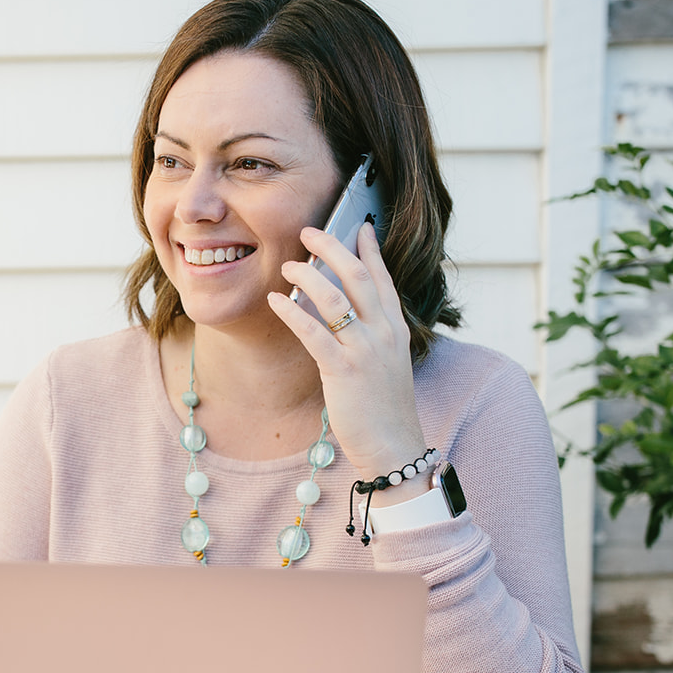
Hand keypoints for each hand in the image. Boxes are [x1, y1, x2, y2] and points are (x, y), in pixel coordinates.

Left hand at [267, 222, 429, 496]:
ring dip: (306, 276)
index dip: (369, 250)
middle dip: (332, 248)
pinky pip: (313, 332)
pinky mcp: (343, 370)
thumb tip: (351, 313)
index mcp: (396, 329)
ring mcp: (365, 350)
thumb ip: (375, 335)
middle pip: (357, 276)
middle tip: (308, 231)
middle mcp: (384, 332)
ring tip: (286, 266)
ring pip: (334, 298)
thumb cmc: (386, 408)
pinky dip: (292, 312)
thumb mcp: (389, 363)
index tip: (358, 226)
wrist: (394, 446)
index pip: (383, 278)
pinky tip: (276, 301)